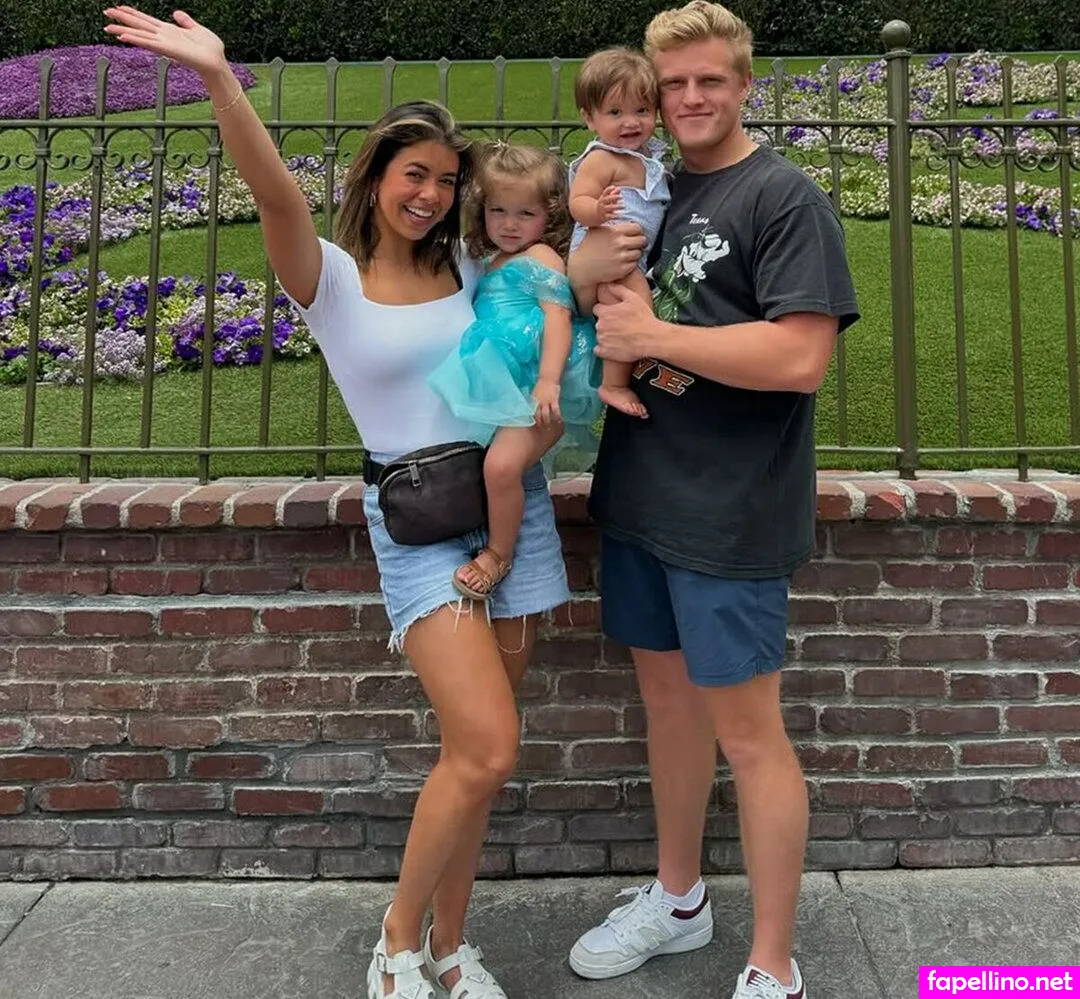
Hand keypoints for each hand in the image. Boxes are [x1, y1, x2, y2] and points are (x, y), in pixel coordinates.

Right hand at [104, 6, 226, 77]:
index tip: (118, 7)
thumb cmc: (211, 50)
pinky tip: (124, 37)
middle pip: (139, 25)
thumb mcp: (198, 29)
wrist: (217, 63)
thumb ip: (186, 22)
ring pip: (139, 34)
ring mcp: (164, 44)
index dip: (132, 13)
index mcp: (169, 31)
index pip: (146, 20)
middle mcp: (164, 37)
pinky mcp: (168, 50)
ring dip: (123, 30)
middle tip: (105, 13)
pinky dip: (136, 40)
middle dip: (122, 19)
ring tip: (108, 27)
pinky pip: (149, 43)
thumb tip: (176, 13)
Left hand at [532, 378, 561, 425]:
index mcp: (533, 402)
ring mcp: (546, 401)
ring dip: (548, 422)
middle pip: (538, 416)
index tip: (534, 427)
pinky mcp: (554, 400)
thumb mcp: (534, 395)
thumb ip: (533, 403)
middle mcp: (539, 403)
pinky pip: (555, 410)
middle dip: (540, 424)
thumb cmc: (541, 387)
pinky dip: (557, 416)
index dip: (532, 421)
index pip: (531, 414)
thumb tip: (531, 411)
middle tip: (542, 430)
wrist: (547, 378)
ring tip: (550, 428)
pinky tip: (558, 420)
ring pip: (546, 415)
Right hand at [567, 222, 645, 288]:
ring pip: (639, 253)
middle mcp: (620, 243)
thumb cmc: (588, 248)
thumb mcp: (595, 229)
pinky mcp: (622, 269)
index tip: (633, 235)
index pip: (637, 228)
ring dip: (634, 253)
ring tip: (625, 254)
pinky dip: (630, 264)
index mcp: (615, 231)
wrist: (581, 268)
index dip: (636, 231)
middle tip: (631, 245)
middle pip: (642, 240)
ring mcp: (622, 257)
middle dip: (638, 242)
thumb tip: (618, 214)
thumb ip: (609, 223)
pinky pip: (634, 264)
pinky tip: (622, 262)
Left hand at [593, 284, 663, 362]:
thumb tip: (608, 285)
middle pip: (598, 323)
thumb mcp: (633, 298)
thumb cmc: (644, 318)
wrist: (651, 338)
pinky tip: (614, 347)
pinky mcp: (605, 352)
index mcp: (605, 312)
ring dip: (606, 336)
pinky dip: (604, 349)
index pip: (596, 309)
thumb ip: (618, 290)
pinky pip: (598, 350)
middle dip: (606, 324)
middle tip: (620, 327)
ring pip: (599, 336)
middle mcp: (600, 326)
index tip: (613, 314)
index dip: (605, 311)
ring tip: (620, 337)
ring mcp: (602, 340)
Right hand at [597, 185, 621, 222]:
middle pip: (607, 199)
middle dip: (614, 197)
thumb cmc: (605, 205)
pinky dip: (614, 216)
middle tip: (622, 197)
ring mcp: (603, 210)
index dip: (609, 189)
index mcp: (603, 198)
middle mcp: (602, 203)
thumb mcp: (608, 199)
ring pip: (609, 208)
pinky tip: (619, 216)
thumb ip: (614, 193)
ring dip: (616, 206)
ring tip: (624, 206)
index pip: (605, 192)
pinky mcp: (605, 217)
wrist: (596, 215)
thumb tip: (619, 188)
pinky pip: (610, 216)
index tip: (614, 187)